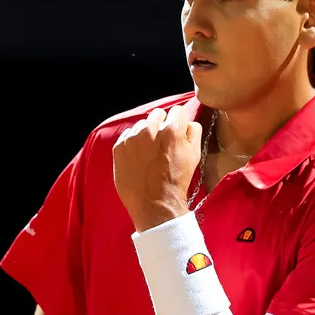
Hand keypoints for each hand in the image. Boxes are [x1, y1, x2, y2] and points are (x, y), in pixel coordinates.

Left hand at [112, 105, 203, 232]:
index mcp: (171, 129)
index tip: (178, 131)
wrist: (154, 203)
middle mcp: (149, 129)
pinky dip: (133, 143)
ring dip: (146, 133)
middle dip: (162, 125)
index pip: (178, 111)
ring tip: (150, 153)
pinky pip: (127, 136)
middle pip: (158, 114)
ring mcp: (132, 138)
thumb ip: (194, 131)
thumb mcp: (195, 155)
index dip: (180, 121)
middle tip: (163, 143)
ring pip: (141, 124)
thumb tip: (188, 122)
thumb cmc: (177, 181)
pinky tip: (139, 158)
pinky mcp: (119, 147)